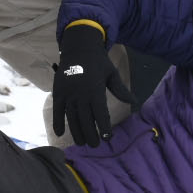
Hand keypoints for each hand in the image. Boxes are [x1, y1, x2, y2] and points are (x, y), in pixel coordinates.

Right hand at [51, 23, 135, 145]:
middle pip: (86, 120)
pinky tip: (59, 133)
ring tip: (82, 143)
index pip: (100, 113)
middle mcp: (81, 93)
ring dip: (76, 132)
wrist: (79, 47)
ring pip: (72, 118)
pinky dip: (57, 122)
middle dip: (91, 134)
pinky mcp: (58, 92)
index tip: (108, 137)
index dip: (104, 127)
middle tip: (95, 145)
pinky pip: (57, 110)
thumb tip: (134, 101)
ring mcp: (68, 93)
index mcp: (96, 89)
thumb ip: (121, 89)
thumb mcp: (112, 73)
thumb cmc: (98, 62)